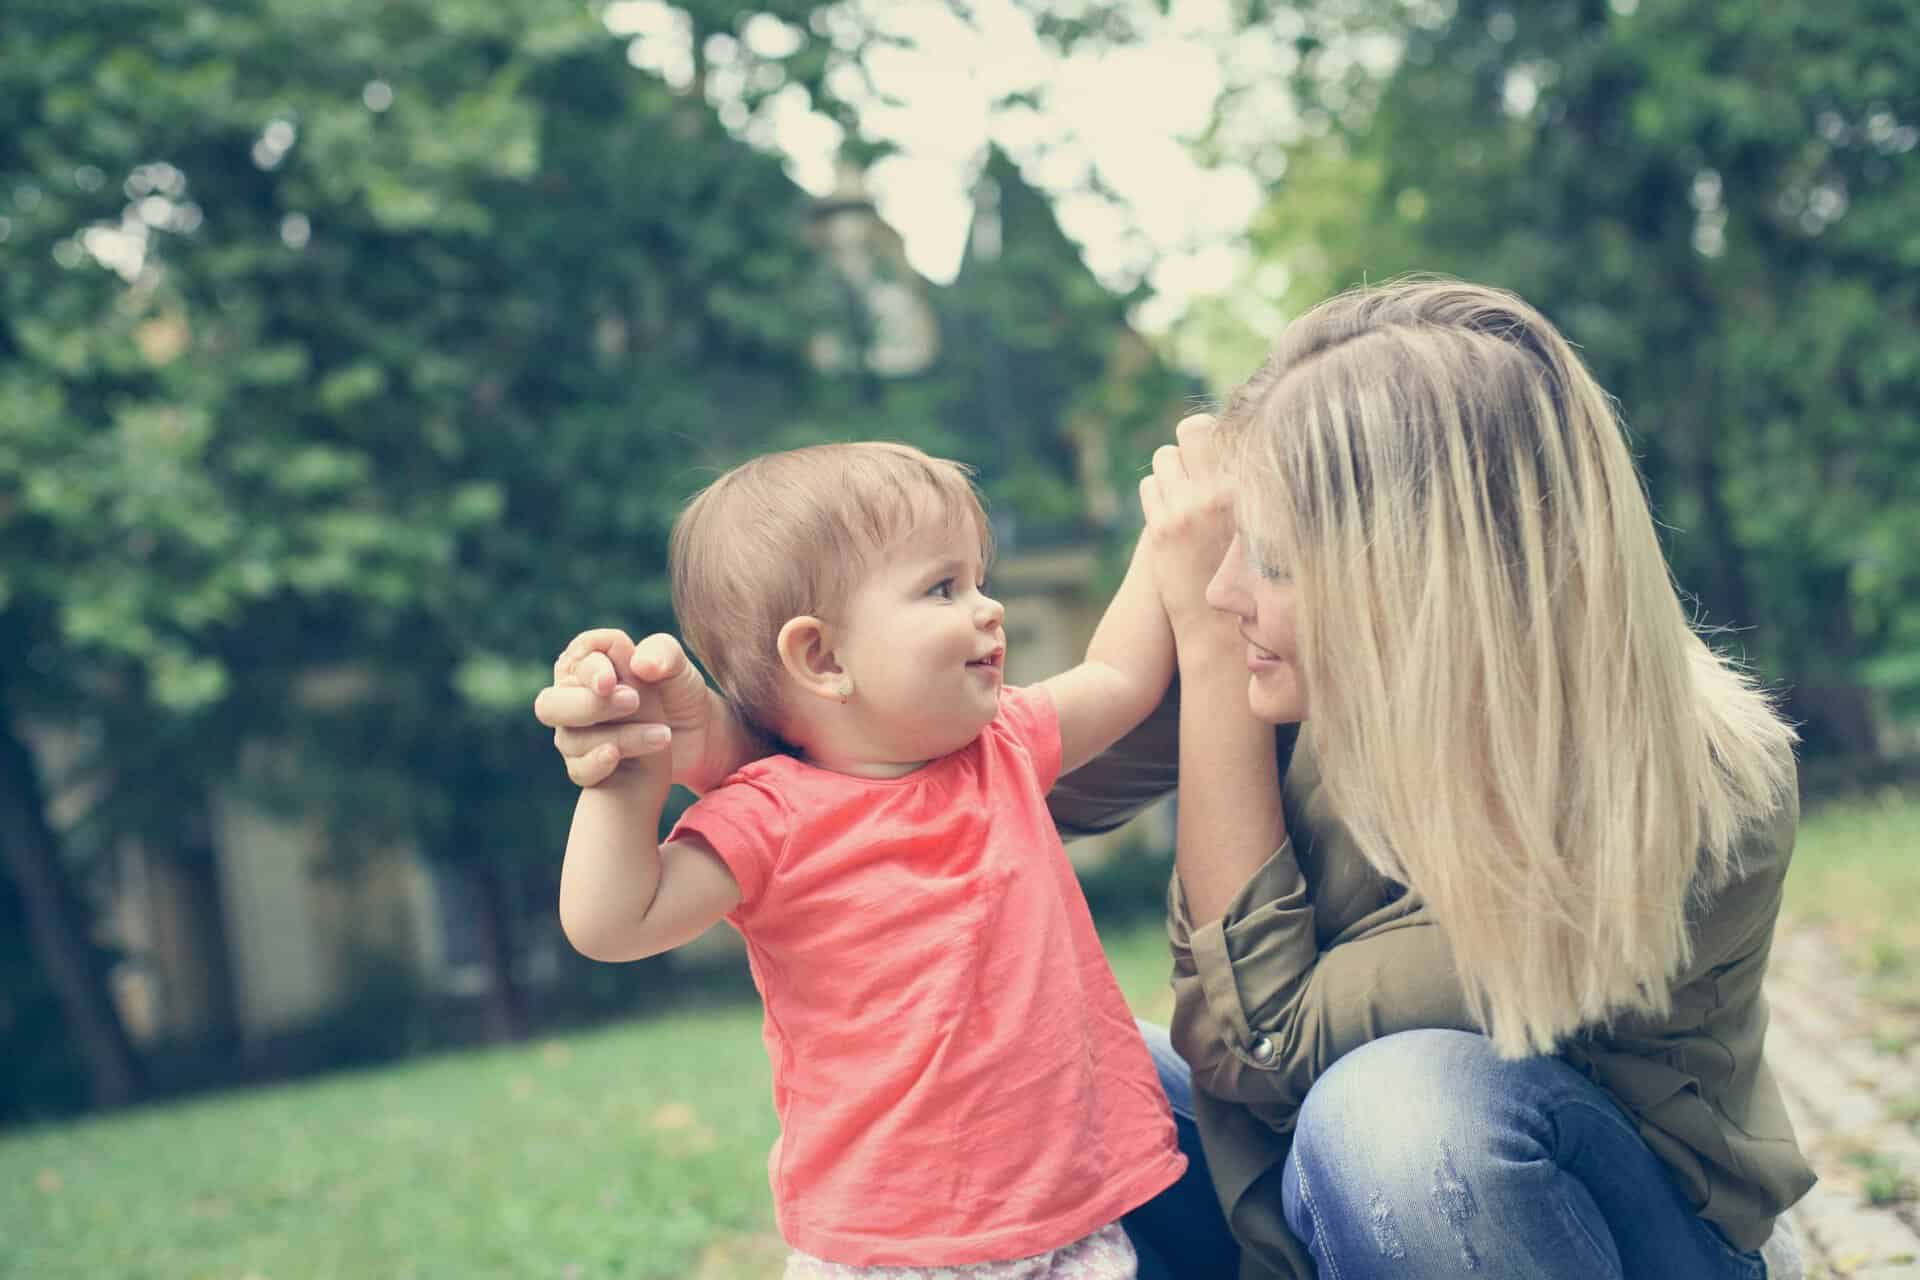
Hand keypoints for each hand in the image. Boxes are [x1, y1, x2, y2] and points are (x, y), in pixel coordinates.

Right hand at [534, 629, 738, 789]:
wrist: (700, 737)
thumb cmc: (681, 692)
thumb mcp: (679, 668)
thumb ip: (663, 654)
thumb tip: (640, 664)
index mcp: (594, 662)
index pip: (577, 658)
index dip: (590, 669)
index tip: (610, 682)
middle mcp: (576, 697)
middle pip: (549, 703)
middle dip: (587, 705)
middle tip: (632, 702)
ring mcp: (578, 734)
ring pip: (568, 739)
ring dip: (616, 735)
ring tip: (662, 733)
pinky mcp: (589, 766)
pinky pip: (579, 770)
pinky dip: (598, 763)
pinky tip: (618, 757)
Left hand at [1139, 414, 1234, 626]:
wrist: (1223, 624)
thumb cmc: (1251, 571)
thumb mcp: (1263, 521)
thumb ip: (1245, 485)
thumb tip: (1228, 445)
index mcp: (1253, 489)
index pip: (1227, 431)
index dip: (1218, 434)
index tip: (1215, 449)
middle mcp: (1222, 493)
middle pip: (1193, 429)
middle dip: (1191, 439)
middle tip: (1194, 463)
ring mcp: (1189, 510)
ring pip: (1164, 456)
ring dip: (1170, 469)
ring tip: (1183, 493)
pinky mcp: (1163, 528)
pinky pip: (1149, 485)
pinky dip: (1157, 495)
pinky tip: (1170, 515)